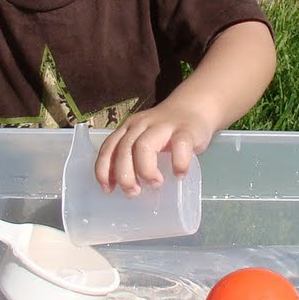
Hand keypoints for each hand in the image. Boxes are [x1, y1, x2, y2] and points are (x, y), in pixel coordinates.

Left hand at [93, 103, 211, 194]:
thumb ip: (134, 156)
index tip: (109, 189)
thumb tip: (127, 188)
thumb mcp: (144, 138)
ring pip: (144, 145)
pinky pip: (180, 146)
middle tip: (134, 192)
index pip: (108, 148)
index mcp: (128, 128)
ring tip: (155, 184)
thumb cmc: (167, 131)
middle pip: (124, 149)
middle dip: (124, 175)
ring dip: (146, 170)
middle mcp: (141, 125)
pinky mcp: (186, 130)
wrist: (194, 107)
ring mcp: (164, 126)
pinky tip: (179, 174)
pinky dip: (178, 163)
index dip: (104, 171)